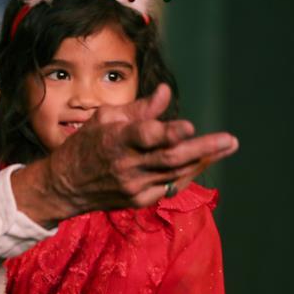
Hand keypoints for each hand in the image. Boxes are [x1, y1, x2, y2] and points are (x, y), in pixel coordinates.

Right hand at [13, 84, 237, 225]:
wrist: (64, 187)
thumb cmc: (86, 145)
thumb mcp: (105, 119)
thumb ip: (139, 109)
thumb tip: (166, 92)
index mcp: (115, 140)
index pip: (145, 136)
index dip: (167, 132)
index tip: (188, 126)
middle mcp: (126, 166)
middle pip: (170, 158)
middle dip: (203, 148)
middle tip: (229, 139)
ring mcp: (134, 187)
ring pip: (176, 173)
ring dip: (203, 159)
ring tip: (226, 146)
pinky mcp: (138, 201)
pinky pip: (170, 185)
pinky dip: (187, 172)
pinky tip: (202, 161)